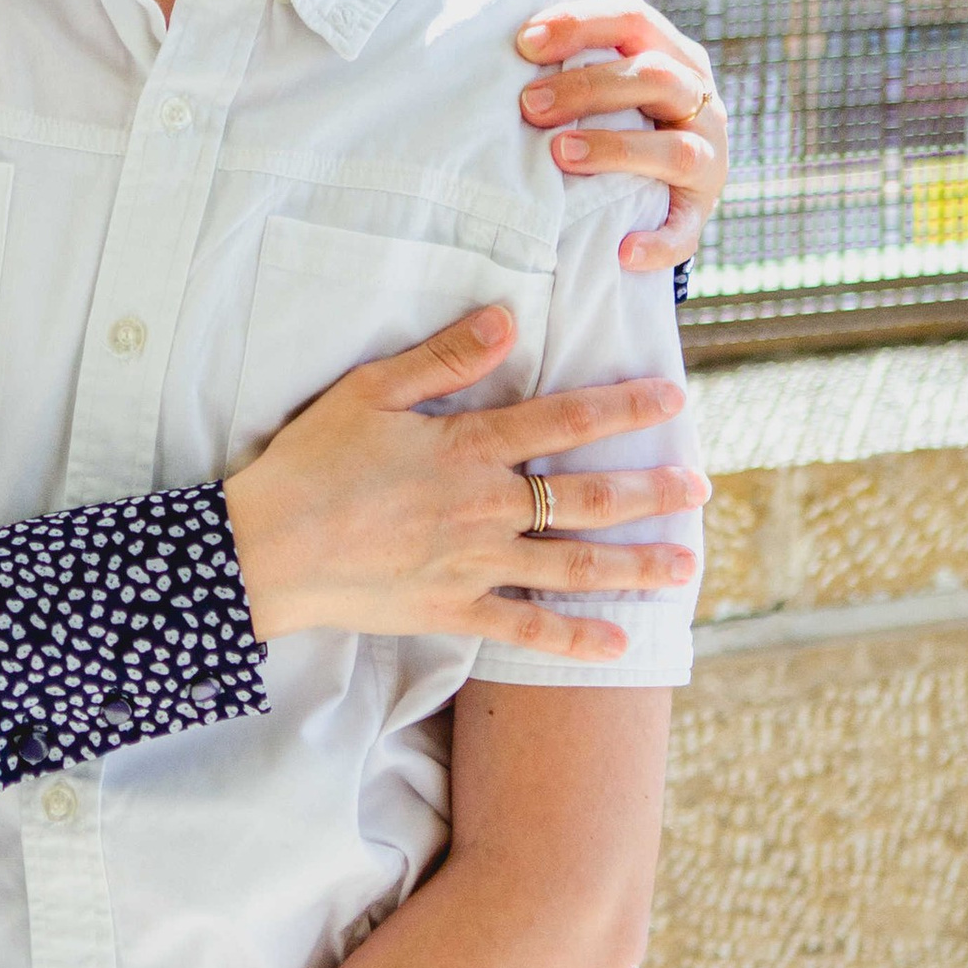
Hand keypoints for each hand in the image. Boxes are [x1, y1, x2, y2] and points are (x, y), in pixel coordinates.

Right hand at [222, 303, 704, 658]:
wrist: (266, 548)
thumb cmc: (310, 462)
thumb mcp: (370, 390)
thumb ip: (444, 358)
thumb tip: (509, 322)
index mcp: (468, 448)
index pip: (565, 421)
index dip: (625, 407)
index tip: (673, 398)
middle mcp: (485, 507)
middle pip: (586, 498)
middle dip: (651, 491)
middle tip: (701, 486)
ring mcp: (474, 565)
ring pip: (573, 565)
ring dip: (636, 565)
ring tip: (685, 565)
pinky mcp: (453, 611)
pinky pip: (527, 629)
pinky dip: (575, 640)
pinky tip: (618, 644)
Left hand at [519, 0, 729, 275]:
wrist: (668, 173)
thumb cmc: (623, 98)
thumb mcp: (609, 47)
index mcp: (667, 48)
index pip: (630, 17)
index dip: (579, 23)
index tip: (523, 41)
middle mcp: (695, 94)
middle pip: (651, 77)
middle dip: (586, 87)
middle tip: (526, 106)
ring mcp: (707, 153)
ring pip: (673, 148)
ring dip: (615, 150)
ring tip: (558, 156)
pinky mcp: (702, 208)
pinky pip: (688, 228)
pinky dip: (659, 240)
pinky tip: (622, 250)